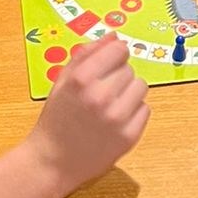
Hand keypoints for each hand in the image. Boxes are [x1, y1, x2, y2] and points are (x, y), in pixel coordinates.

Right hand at [25, 34, 149, 195]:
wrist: (53, 161)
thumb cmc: (57, 117)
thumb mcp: (63, 80)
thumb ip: (87, 53)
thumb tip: (114, 36)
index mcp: (82, 78)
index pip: (119, 50)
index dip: (114, 55)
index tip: (107, 65)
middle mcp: (101, 96)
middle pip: (129, 69)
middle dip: (117, 77)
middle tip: (100, 93)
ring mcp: (117, 118)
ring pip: (141, 87)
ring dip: (128, 93)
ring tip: (110, 105)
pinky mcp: (130, 136)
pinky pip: (145, 109)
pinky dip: (133, 113)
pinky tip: (115, 121)